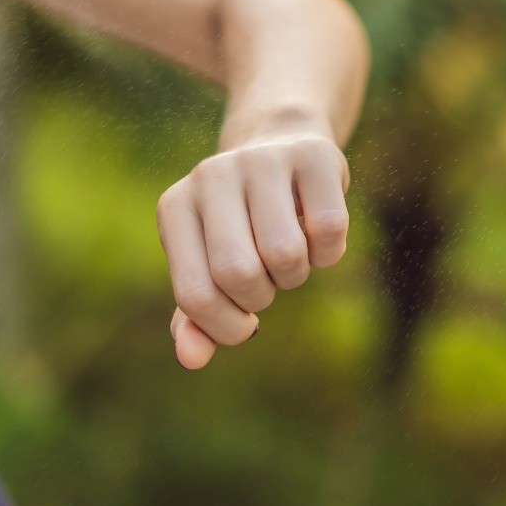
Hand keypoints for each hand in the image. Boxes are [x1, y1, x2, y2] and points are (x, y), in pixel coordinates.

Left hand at [156, 125, 350, 369]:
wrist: (280, 147)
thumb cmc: (239, 225)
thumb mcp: (208, 266)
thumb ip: (196, 317)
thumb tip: (191, 358)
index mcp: (176, 207)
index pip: (195, 295)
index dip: (226, 327)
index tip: (243, 323)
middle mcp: (211, 175)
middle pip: (239, 274)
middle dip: (260, 299)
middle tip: (265, 283)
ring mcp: (261, 159)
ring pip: (285, 253)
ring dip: (294, 276)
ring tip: (286, 255)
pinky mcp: (313, 155)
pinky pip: (329, 230)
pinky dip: (329, 253)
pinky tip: (317, 236)